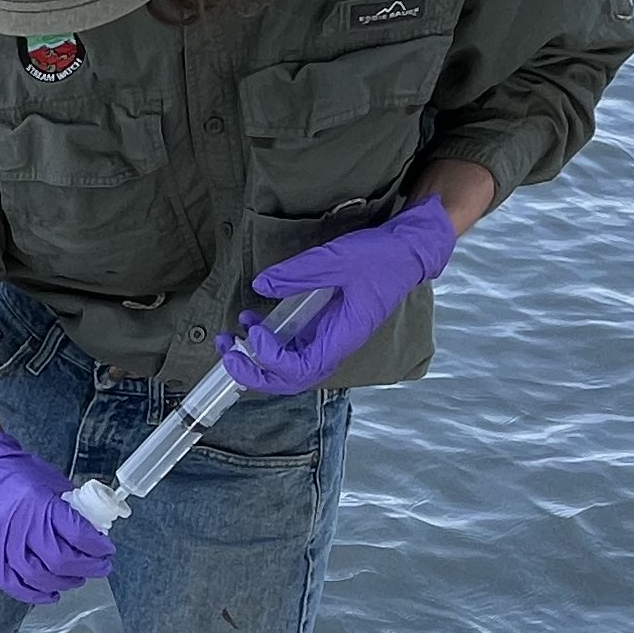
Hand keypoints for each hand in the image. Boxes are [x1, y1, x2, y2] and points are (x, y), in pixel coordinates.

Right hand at [0, 432, 114, 605]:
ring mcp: (4, 544)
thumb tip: (93, 530)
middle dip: (88, 567)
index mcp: (41, 504)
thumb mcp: (52, 483)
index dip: (99, 547)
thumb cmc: (17, 474)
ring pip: (39, 577)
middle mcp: (22, 526)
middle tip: (100, 566)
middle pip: (62, 561)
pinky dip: (35, 594)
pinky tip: (51, 592)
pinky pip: (14, 585)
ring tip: (77, 577)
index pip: (78, 535)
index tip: (107, 549)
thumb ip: (71, 508)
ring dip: (65, 582)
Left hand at [217, 197, 460, 396]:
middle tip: (226, 352)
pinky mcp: (325, 327)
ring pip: (290, 367)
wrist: (407, 253)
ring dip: (257, 359)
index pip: (303, 368)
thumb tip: (261, 285)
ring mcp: (330, 338)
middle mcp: (336, 345)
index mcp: (344, 336)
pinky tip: (252, 322)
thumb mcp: (337, 258)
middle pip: (292, 379)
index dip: (273, 360)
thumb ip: (298, 273)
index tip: (255, 334)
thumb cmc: (380, 257)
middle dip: (255, 372)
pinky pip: (293, 347)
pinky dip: (269, 342)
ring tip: (231, 336)